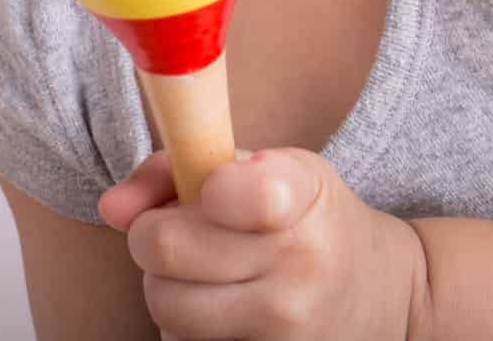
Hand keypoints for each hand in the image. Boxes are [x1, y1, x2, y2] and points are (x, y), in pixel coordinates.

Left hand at [99, 147, 427, 339]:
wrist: (381, 293)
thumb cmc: (305, 218)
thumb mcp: (262, 168)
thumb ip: (176, 169)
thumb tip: (111, 209)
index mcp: (302, 195)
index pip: (229, 191)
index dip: (198, 190)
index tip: (210, 192)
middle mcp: (300, 264)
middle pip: (164, 249)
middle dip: (155, 237)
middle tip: (182, 235)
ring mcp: (286, 326)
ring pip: (165, 305)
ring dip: (168, 289)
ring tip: (206, 277)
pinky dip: (189, 331)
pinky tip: (222, 314)